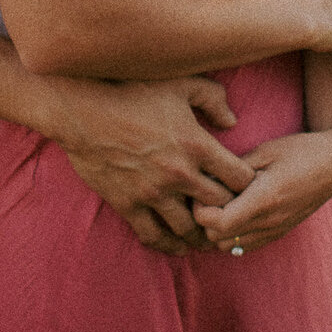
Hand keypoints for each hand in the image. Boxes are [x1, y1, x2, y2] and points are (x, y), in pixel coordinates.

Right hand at [52, 74, 256, 255]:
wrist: (82, 109)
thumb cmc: (131, 90)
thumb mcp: (179, 84)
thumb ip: (212, 98)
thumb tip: (232, 122)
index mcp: (197, 144)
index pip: (239, 177)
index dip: (248, 184)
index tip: (245, 186)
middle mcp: (179, 173)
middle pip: (220, 207)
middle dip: (231, 213)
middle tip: (234, 216)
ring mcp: (153, 192)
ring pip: (189, 228)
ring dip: (203, 235)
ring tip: (211, 239)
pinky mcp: (129, 204)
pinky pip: (154, 235)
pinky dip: (169, 245)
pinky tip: (179, 247)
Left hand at [193, 125, 331, 253]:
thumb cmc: (299, 151)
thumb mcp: (264, 151)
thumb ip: (234, 169)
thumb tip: (205, 179)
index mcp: (264, 199)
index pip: (217, 223)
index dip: (201, 209)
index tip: (202, 189)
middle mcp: (270, 222)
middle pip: (218, 239)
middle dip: (206, 220)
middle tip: (208, 195)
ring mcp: (276, 231)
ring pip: (229, 248)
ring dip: (219, 229)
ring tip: (221, 203)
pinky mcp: (279, 233)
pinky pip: (245, 247)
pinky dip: (233, 235)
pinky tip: (236, 210)